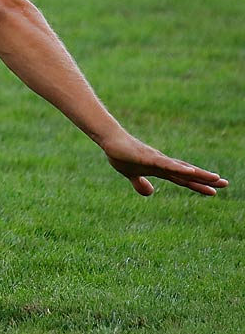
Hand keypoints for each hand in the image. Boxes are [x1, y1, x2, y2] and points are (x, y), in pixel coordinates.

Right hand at [102, 134, 227, 196]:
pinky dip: (179, 169)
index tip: (214, 191)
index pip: (183, 179)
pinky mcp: (148, 158)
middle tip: (225, 183)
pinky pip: (166, 165)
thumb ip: (140, 183)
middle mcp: (163, 164)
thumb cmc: (120, 154)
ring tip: (215, 178)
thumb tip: (150, 193)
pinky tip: (190, 172)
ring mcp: (157, 160)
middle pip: (188, 173)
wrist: (109, 140)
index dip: (198, 185)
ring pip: (181, 168)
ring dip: (198, 173)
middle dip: (206, 178)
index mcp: (160, 169)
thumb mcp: (130, 174)